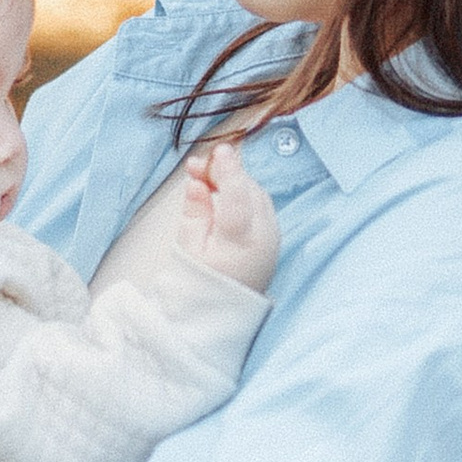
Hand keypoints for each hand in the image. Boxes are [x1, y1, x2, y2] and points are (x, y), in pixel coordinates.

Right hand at [177, 139, 279, 292]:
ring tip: (203, 178)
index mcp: (240, 244)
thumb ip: (194, 212)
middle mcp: (263, 237)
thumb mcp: (188, 248)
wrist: (223, 310)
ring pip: (257, 193)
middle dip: (226, 173)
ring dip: (234, 180)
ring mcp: (273, 235)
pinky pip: (260, 202)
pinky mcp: (273, 232)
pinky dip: (243, 191)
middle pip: (249, 191)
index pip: (238, 199)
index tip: (221, 151)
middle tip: (196, 167)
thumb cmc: (202, 279)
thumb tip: (197, 183)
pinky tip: (221, 191)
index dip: (230, 172)